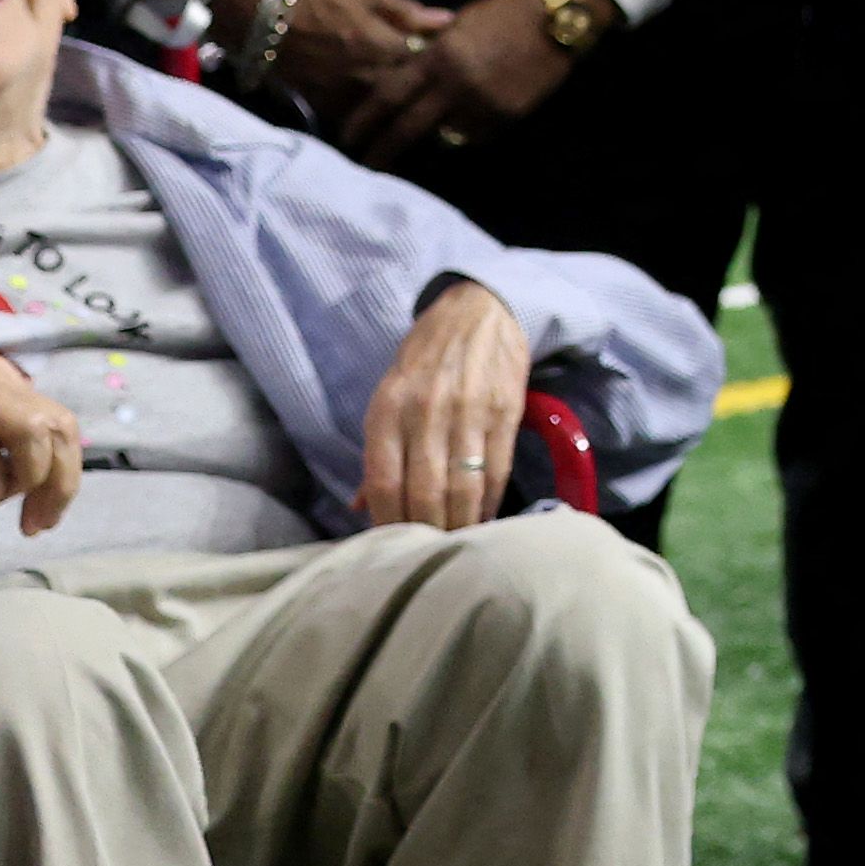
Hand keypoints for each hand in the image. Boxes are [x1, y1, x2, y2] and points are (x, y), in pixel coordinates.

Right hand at [234, 0, 455, 128]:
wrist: (264, 19)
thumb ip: (407, 12)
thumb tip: (448, 20)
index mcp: (388, 48)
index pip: (432, 68)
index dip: (446, 70)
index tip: (457, 70)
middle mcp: (371, 79)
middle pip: (412, 100)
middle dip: (428, 100)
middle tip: (443, 102)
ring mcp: (347, 98)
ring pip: (385, 117)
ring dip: (400, 116)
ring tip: (416, 116)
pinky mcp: (324, 109)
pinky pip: (355, 121)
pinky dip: (369, 122)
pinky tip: (380, 120)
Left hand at [335, 0, 578, 163]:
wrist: (556, 18)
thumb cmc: (503, 13)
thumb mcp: (458, 26)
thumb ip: (432, 52)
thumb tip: (410, 73)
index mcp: (438, 58)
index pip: (389, 96)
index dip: (364, 120)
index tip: (348, 137)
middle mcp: (454, 86)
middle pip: (407, 127)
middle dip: (383, 151)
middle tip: (366, 167)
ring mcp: (481, 105)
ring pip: (443, 137)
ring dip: (429, 141)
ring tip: (417, 149)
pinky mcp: (505, 117)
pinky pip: (475, 135)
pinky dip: (465, 134)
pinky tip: (463, 127)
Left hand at [352, 279, 535, 532]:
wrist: (478, 310)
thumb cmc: (424, 358)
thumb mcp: (388, 396)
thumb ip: (378, 451)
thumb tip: (360, 506)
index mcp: (388, 410)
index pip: (384, 482)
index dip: (388, 524)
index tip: (393, 549)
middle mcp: (426, 412)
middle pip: (424, 492)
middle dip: (426, 532)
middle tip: (428, 555)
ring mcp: (468, 412)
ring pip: (463, 487)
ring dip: (460, 525)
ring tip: (457, 545)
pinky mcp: (505, 411)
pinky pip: (497, 470)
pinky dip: (490, 502)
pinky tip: (485, 519)